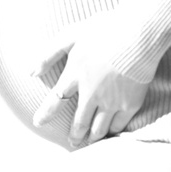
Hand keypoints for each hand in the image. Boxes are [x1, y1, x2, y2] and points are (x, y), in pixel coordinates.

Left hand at [29, 8, 162, 146]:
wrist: (139, 34)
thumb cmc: (106, 29)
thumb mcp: (72, 34)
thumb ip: (50, 53)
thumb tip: (31, 72)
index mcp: (75, 74)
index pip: (55, 100)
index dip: (46, 113)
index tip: (38, 122)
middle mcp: (91, 93)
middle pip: (79, 122)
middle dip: (74, 135)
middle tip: (73, 142)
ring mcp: (111, 101)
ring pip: (98, 129)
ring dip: (92, 138)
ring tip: (90, 142)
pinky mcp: (130, 104)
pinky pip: (118, 125)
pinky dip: (113, 131)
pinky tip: (111, 132)